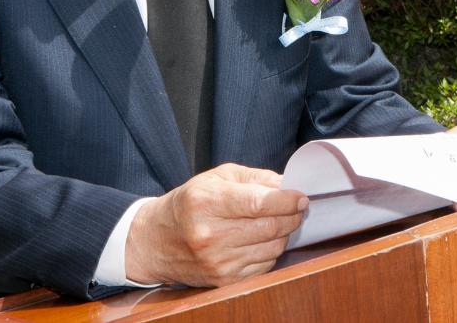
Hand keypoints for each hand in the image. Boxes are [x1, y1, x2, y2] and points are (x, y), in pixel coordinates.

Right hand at [125, 163, 307, 286]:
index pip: (259, 203)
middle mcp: (210, 234)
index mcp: (206, 202)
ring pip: (271, 248)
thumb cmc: (190, 203)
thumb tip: (288, 186)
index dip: (287, 201)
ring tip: (277, 221)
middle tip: (296, 207)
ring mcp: (217, 261)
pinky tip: (261, 240)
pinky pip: (264, 266)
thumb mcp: (216, 178)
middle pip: (270, 227)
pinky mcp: (223, 280)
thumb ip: (255, 178)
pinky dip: (270, 251)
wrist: (155, 241)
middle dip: (291, 216)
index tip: (301, 197)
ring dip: (283, 234)